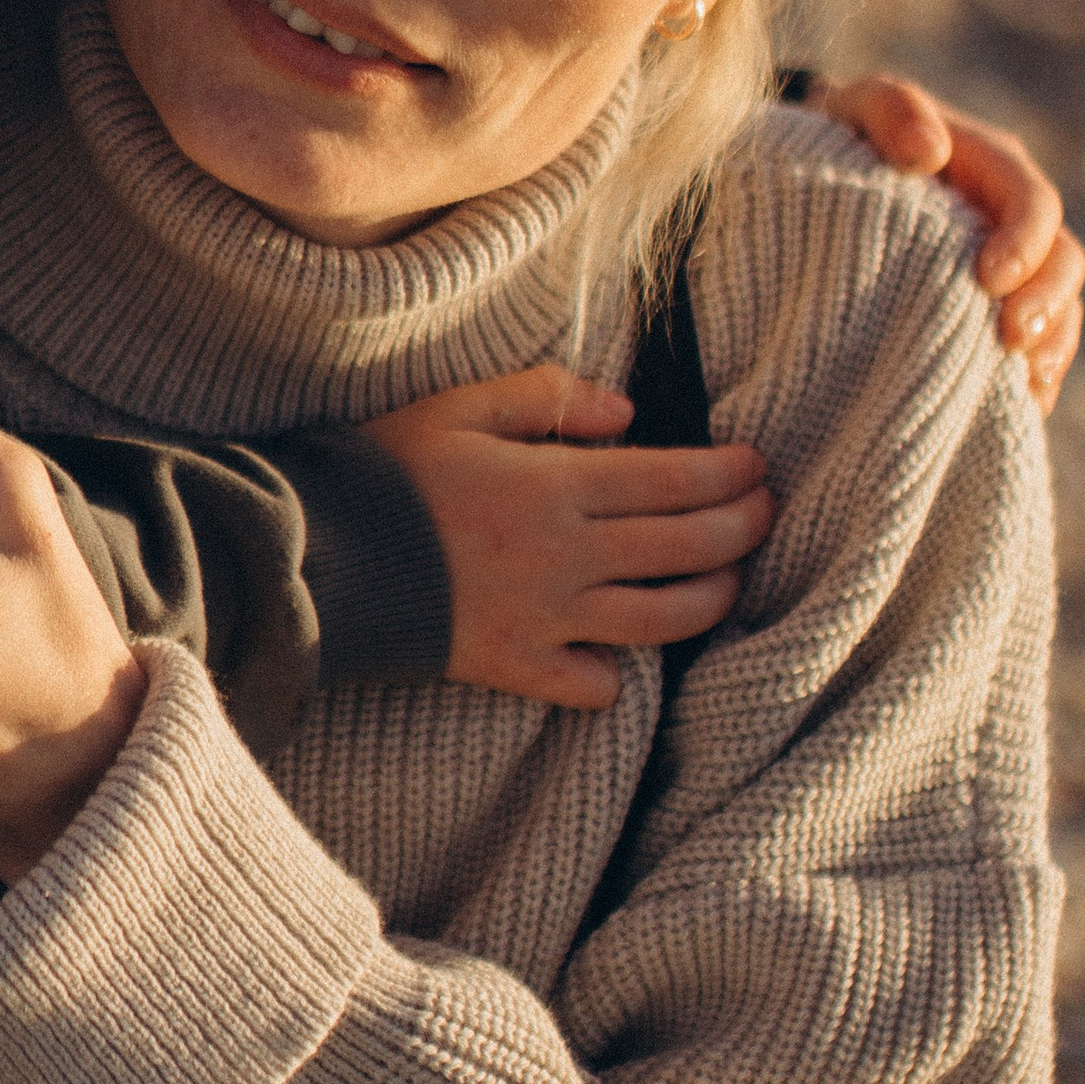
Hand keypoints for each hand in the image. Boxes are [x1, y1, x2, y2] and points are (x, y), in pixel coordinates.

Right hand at [368, 365, 774, 711]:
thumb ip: (547, 398)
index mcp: (554, 486)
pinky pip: (595, 684)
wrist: (317, 558)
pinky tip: (622, 651)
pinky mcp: (517, 668)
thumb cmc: (385, 472)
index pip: (674, 480)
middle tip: (767, 512)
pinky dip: (619, 672)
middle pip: (686, 548)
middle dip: (742, 528)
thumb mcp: (458, 406)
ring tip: (730, 580)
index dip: (729, 474)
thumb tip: (628, 411)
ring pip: (663, 619)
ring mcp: (547, 619)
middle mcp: (566, 556)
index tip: (760, 465)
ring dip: (712, 599)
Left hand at [807, 77, 1084, 411]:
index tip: (989, 279)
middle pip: (1061, 264)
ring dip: (1047, 348)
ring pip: (1056, 312)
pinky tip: (1015, 405)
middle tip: (1012, 340)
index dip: (1024, 243)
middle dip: (1047, 304)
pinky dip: (1028, 378)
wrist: (812, 180)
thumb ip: (891, 109)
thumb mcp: (856, 108)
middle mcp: (1010, 223)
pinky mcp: (984, 314)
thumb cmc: (841, 136)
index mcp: (992, 169)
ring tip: (1020, 384)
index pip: (1033, 206)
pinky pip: (1027, 350)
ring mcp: (1004, 272)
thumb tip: (929, 153)